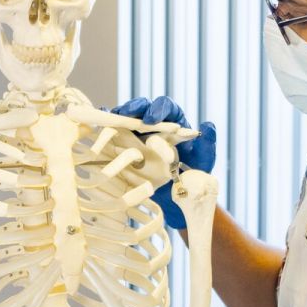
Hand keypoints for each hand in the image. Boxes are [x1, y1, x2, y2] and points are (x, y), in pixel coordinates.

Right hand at [112, 96, 217, 229]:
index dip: (159, 108)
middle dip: (135, 107)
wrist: (176, 198)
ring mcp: (138, 135)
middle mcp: (155, 125)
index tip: (153, 119)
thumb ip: (207, 144)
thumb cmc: (192, 176)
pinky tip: (99, 124)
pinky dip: (106, 125)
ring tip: (111, 117)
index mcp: (174, 122)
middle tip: (128, 114)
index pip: (167, 108)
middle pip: (143, 108)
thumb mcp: (203, 161)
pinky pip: (115, 132)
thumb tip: (207, 126)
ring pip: (127, 118)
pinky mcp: (126, 147)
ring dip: (118, 115)